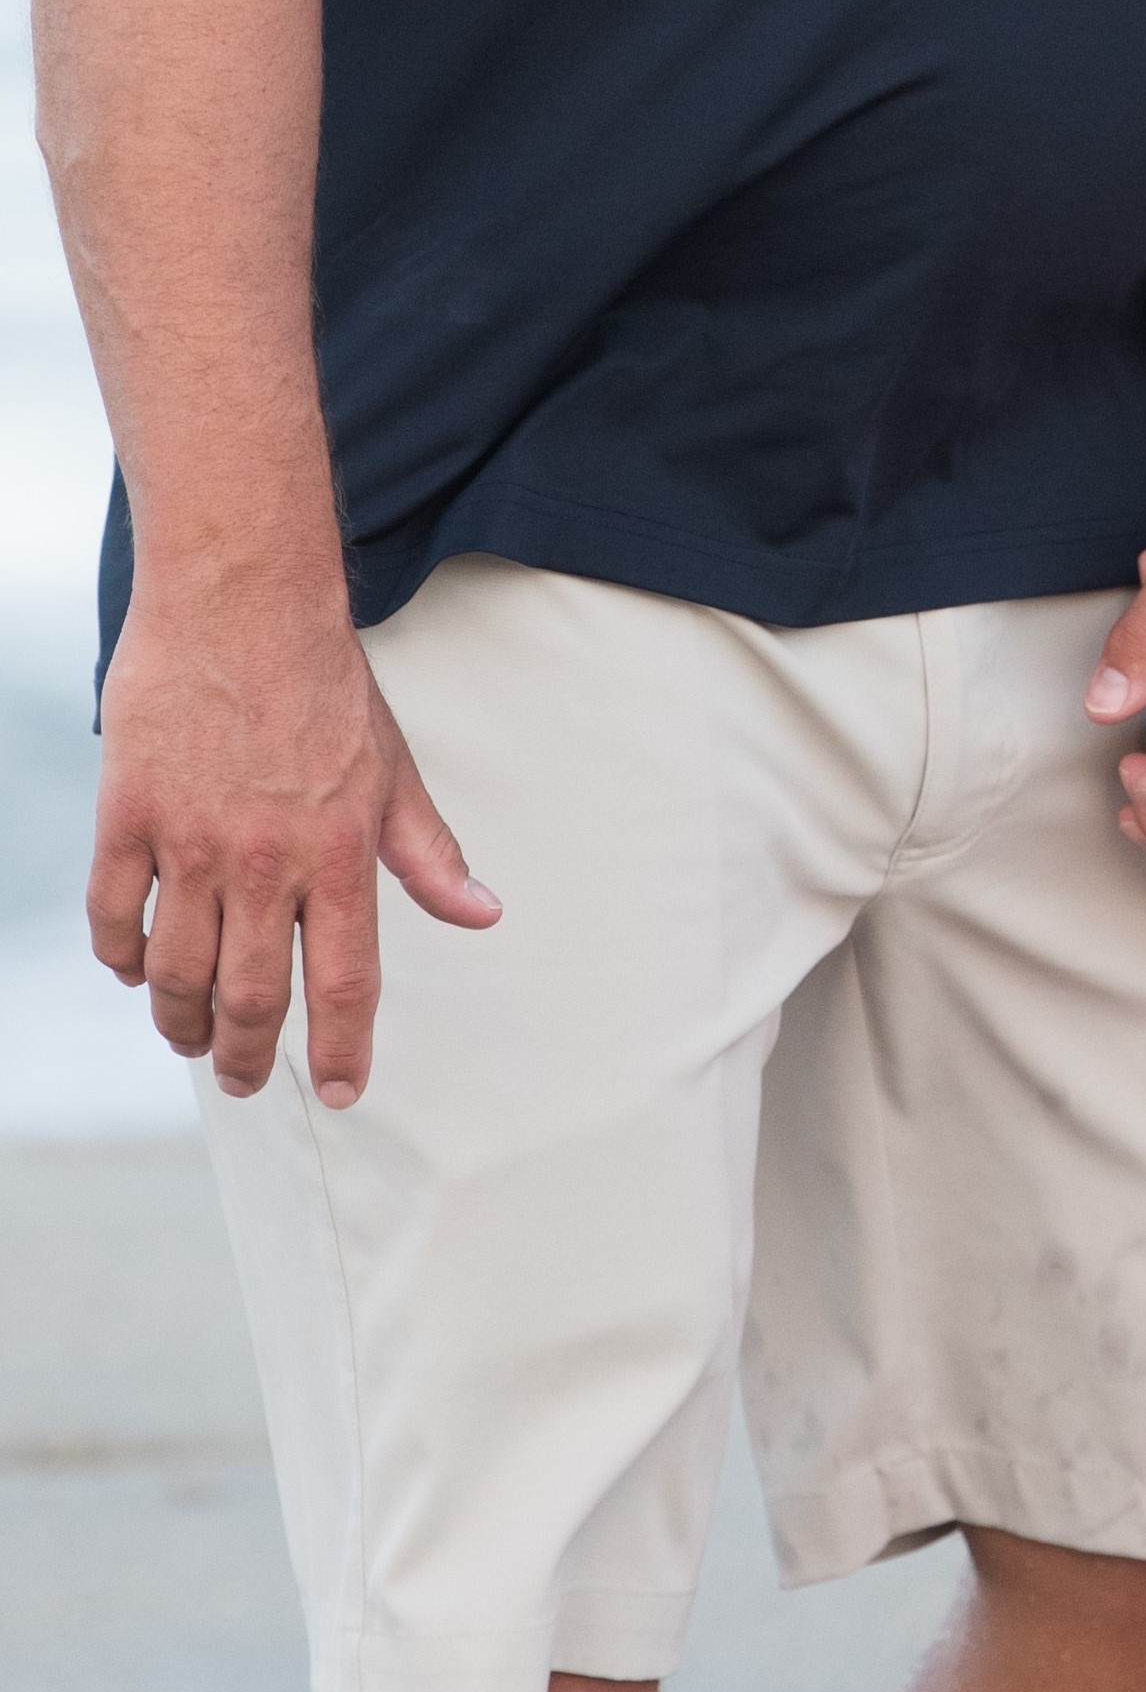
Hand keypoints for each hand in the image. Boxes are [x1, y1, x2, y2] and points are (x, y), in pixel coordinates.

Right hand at [87, 581, 500, 1108]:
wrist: (240, 598)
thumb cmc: (323, 682)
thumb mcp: (393, 768)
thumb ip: (429, 853)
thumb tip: (483, 913)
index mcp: (340, 853)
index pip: (345, 982)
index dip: (341, 1052)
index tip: (340, 1093)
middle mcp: (266, 859)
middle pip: (251, 997)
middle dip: (248, 1057)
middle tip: (244, 1080)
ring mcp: (190, 841)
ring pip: (175, 972)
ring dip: (180, 1022)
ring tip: (191, 1038)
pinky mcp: (127, 815)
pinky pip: (114, 915)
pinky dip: (122, 957)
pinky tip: (134, 970)